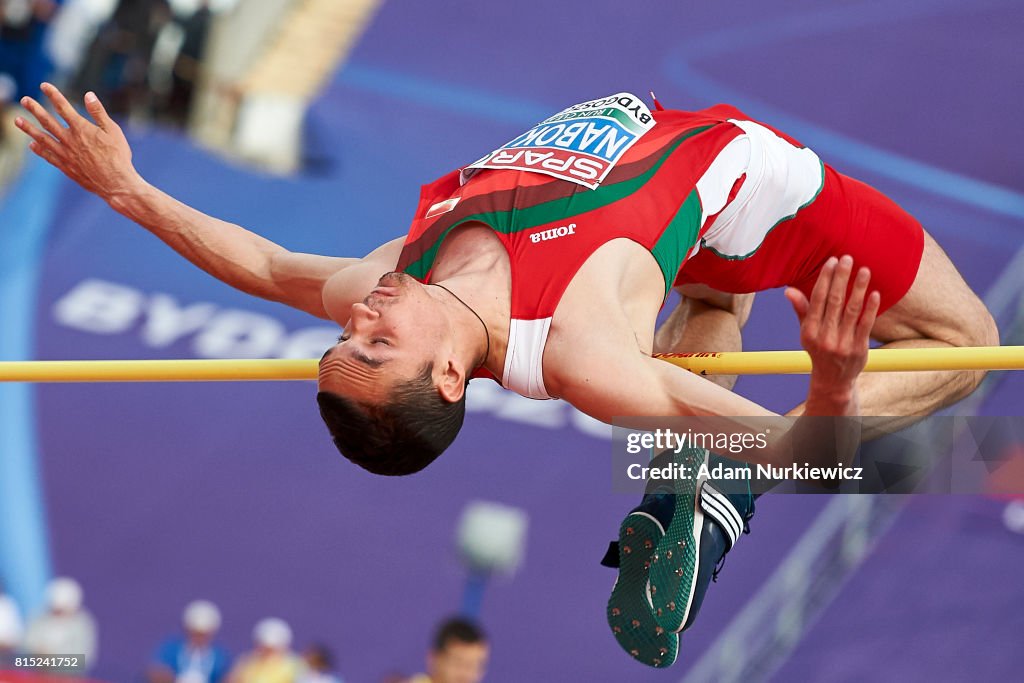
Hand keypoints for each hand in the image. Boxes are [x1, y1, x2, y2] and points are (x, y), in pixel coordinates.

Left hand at [15, 83, 140, 200]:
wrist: (115, 183)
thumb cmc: (118, 156)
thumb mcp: (113, 131)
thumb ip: (99, 112)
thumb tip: (89, 95)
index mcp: (81, 129)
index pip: (63, 107)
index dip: (53, 95)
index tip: (44, 85)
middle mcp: (69, 140)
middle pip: (47, 121)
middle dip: (34, 109)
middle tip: (24, 100)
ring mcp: (65, 154)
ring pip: (42, 138)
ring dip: (29, 128)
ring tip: (17, 120)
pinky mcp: (66, 167)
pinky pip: (48, 156)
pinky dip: (39, 150)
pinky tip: (32, 145)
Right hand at [785, 255, 879, 405]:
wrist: (833, 380)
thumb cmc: (819, 350)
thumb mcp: (806, 332)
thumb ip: (801, 310)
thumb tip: (788, 290)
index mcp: (809, 330)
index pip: (818, 299)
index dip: (825, 279)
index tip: (832, 261)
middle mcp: (824, 336)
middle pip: (834, 301)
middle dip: (841, 278)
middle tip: (848, 258)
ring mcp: (842, 343)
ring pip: (851, 310)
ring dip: (858, 288)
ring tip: (864, 270)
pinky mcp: (859, 349)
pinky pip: (865, 325)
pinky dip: (870, 308)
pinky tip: (875, 293)